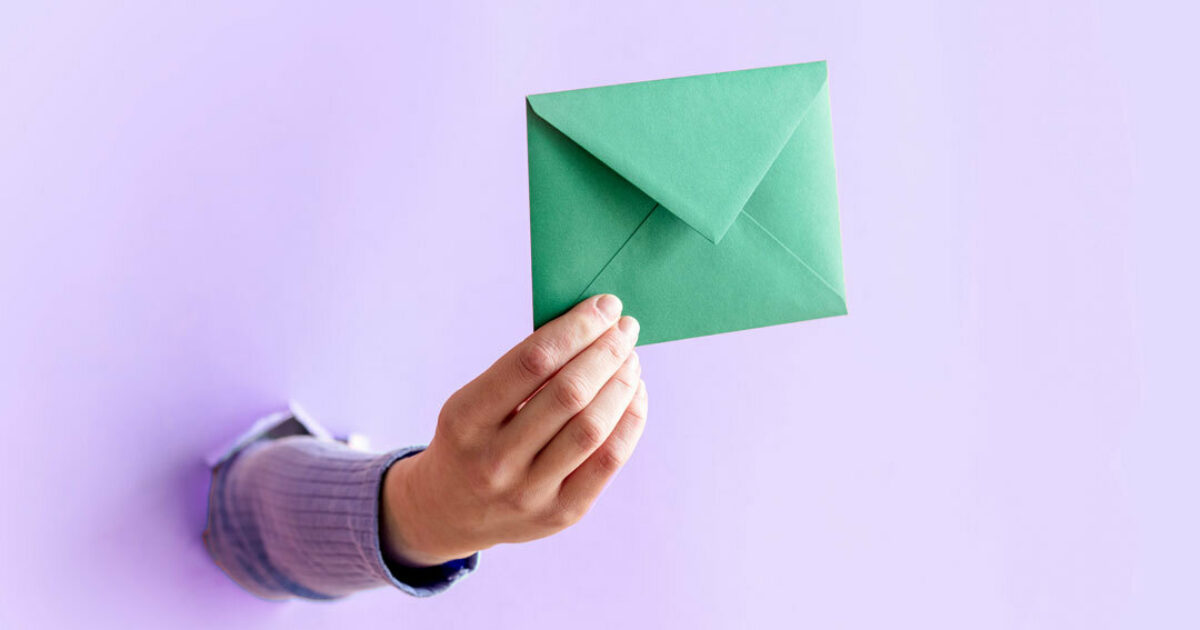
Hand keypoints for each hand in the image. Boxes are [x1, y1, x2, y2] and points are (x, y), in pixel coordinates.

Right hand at [380, 294, 647, 566]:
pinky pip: (608, 461)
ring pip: (592, 427)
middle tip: (626, 328)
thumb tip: (589, 325)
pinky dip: (630, 420)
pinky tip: (634, 394)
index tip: (605, 306)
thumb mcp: (472, 402)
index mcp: (465, 419)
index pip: (532, 361)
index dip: (576, 328)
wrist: (449, 511)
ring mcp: (528, 492)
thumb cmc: (472, 439)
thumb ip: (521, 371)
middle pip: (569, 393)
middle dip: (606, 351)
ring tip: (631, 358)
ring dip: (621, 383)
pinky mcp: (560, 514)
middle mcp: (495, 460)